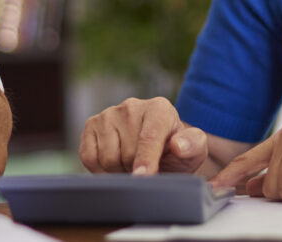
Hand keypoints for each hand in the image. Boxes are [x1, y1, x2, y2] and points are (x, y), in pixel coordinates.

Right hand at [79, 97, 207, 174]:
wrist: (156, 151)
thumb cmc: (175, 152)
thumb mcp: (194, 151)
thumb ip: (193, 145)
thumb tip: (178, 145)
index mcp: (159, 108)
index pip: (149, 136)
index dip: (146, 160)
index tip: (143, 176)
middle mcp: (131, 106)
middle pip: (127, 153)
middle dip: (136, 169)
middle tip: (146, 169)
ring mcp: (108, 114)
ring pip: (107, 158)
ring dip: (119, 170)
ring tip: (132, 165)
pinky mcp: (91, 125)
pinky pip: (88, 157)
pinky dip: (101, 169)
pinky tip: (115, 163)